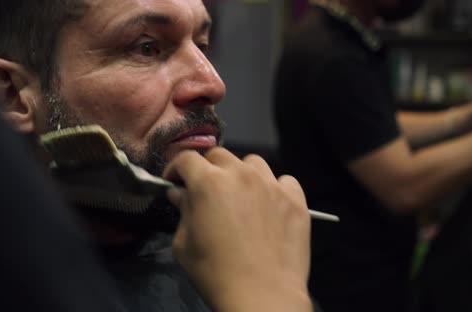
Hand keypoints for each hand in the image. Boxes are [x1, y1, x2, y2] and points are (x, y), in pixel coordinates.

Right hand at [163, 148, 311, 311]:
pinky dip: (274, 187)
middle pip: (220, 155)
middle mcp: (241, 175)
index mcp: (209, 182)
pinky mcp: (295, 199)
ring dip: (242, 173)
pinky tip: (270, 205)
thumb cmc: (215, 273)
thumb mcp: (184, 245)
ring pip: (253, 163)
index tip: (176, 182)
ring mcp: (271, 184)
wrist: (262, 295)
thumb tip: (180, 194)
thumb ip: (183, 212)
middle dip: (208, 168)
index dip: (177, 168)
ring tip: (241, 195)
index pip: (187, 158)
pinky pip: (284, 181)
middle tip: (206, 191)